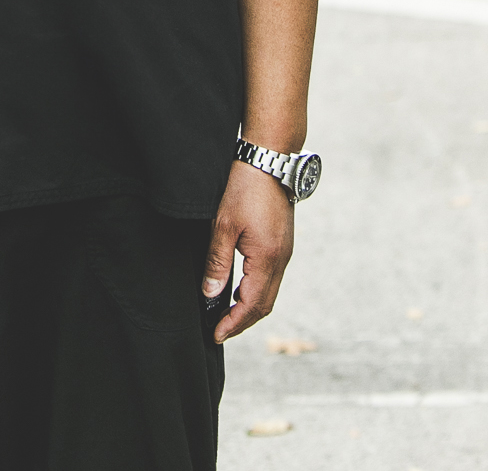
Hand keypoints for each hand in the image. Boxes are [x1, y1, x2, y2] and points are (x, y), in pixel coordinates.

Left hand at [202, 160, 293, 343]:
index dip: (233, 323)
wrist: (269, 160)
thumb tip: (211, 293)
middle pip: (264, 304)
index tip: (216, 334)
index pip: (251, 305)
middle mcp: (281, 260)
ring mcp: (285, 252)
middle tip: (219, 329)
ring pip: (269, 292)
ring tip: (225, 311)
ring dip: (249, 306)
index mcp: (267, 259)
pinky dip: (256, 290)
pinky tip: (239, 286)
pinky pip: (272, 277)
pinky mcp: (283, 243)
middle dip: (242, 321)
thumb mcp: (223, 225)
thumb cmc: (245, 188)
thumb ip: (217, 262)